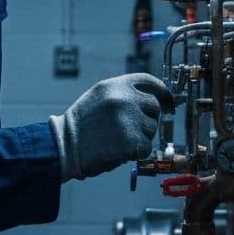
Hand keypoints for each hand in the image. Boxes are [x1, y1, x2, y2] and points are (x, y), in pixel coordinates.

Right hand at [49, 73, 173, 182]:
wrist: (65, 146)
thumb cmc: (81, 125)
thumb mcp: (99, 97)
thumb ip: (123, 94)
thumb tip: (150, 101)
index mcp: (116, 85)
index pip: (149, 82)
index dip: (162, 92)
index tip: (168, 101)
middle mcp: (125, 98)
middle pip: (154, 107)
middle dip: (148, 119)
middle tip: (131, 129)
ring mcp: (130, 119)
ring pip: (152, 129)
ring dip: (141, 137)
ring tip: (118, 139)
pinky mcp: (133, 140)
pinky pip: (146, 147)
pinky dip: (137, 152)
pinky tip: (119, 150)